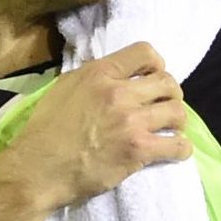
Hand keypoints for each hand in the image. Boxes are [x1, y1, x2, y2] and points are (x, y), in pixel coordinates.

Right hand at [0, 47, 189, 220]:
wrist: (39, 168)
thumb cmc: (46, 129)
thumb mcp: (66, 87)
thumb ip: (95, 78)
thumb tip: (117, 75)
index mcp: (99, 73)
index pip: (145, 52)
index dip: (157, 65)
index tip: (153, 79)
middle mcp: (118, 92)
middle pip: (168, 82)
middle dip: (171, 94)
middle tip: (164, 107)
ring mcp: (130, 121)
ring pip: (177, 112)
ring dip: (177, 121)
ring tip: (169, 129)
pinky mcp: (138, 150)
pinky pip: (178, 145)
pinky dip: (181, 149)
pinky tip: (174, 150)